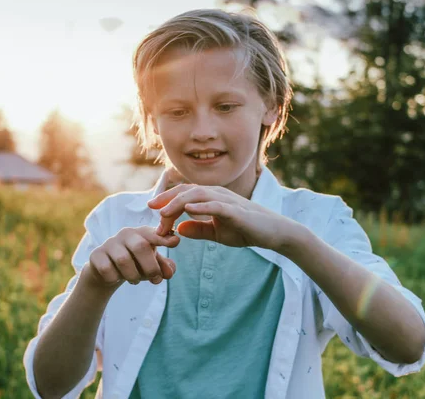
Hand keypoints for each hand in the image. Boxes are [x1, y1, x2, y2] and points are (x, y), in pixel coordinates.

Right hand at [82, 226, 179, 292]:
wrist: (106, 272)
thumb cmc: (135, 264)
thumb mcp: (152, 265)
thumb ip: (163, 267)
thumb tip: (169, 273)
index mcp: (143, 233)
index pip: (154, 233)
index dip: (164, 237)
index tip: (176, 242)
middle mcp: (126, 234)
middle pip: (141, 247)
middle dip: (150, 267)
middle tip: (156, 280)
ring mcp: (110, 243)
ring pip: (123, 260)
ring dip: (133, 275)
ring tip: (135, 281)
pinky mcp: (96, 255)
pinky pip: (107, 269)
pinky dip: (114, 278)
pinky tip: (116, 279)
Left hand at [147, 184, 291, 250]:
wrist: (273, 233)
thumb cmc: (246, 230)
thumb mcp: (217, 233)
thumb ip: (198, 230)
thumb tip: (178, 229)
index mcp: (212, 198)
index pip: (184, 195)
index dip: (167, 201)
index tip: (152, 214)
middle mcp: (217, 194)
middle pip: (187, 191)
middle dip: (167, 200)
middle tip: (152, 212)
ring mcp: (227, 200)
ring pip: (198, 194)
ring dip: (178, 203)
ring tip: (164, 213)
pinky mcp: (237, 210)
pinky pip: (216, 205)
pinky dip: (201, 206)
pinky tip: (188, 210)